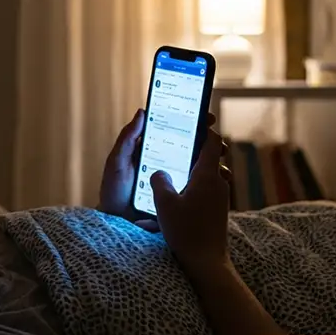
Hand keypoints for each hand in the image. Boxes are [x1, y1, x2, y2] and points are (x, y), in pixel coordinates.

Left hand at [98, 110, 217, 231]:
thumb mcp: (117, 162)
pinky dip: (212, 186)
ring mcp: (176, 181)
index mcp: (156, 150)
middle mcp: (169, 163)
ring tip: (222, 168)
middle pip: (195, 149)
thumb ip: (127, 139)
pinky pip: (199, 190)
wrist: (117, 222)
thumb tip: (142, 112)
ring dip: (216, 165)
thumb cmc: (113, 190)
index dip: (196, 124)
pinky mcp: (180, 198)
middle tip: (220, 146)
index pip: (179, 132)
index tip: (208, 119)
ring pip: (201, 169)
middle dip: (212, 145)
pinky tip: (220, 185)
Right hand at [150, 128, 231, 272]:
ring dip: (194, 168)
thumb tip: (159, 171)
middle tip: (178, 142)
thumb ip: (159, 181)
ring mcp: (221, 197)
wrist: (207, 263)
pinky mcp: (218, 210)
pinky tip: (181, 193)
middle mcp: (218, 183)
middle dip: (195, 148)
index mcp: (207, 175)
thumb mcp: (164, 204)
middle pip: (210, 156)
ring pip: (208, 173)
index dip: (204, 129)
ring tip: (175, 169)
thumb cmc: (186, 232)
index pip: (212, 142)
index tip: (194, 121)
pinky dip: (196, 184)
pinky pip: (208, 188)